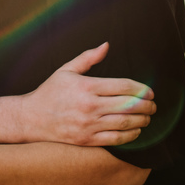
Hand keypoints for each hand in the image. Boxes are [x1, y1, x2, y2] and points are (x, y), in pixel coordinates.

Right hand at [20, 43, 154, 145]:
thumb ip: (88, 58)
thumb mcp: (66, 70)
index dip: (141, 89)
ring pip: (124, 122)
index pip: (123, 86)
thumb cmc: (50, 92)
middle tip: (153, 105)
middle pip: (128, 105)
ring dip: (141, 120)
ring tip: (148, 117)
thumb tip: (106, 45)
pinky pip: (115, 139)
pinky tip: (136, 130)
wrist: (31, 118)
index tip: (149, 91)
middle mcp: (89, 106)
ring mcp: (88, 125)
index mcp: (86, 86)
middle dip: (146, 105)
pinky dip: (130, 135)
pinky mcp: (87, 140)